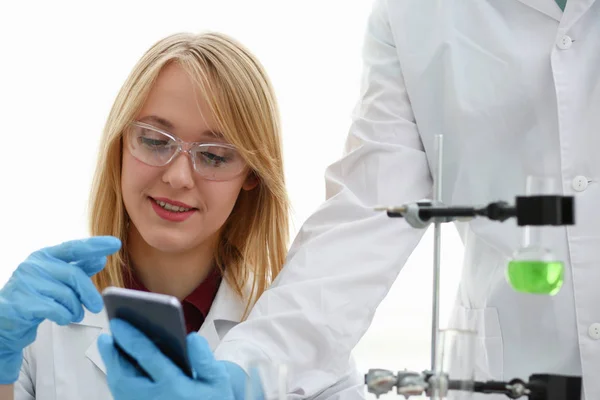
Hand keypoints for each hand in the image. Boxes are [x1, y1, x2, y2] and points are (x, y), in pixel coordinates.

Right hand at [0, 236, 121, 383]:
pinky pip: (55, 309)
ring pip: (66, 295)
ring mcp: (25, 283)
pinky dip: (65, 316)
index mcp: (44, 256)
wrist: (7, 322)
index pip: (74, 247)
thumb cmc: (36, 298)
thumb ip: (78, 269)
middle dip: (89, 292)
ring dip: (76, 308)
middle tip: (97, 306)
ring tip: (74, 314)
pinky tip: (63, 319)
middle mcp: (33, 265)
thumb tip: (100, 259)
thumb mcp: (57, 280)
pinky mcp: (21, 303)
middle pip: (74, 275)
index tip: (115, 243)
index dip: (95, 245)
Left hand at [97, 319, 252, 399]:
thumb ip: (205, 359)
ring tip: (109, 347)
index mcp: (175, 387)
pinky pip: (123, 396)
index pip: (148, 357)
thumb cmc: (213, 399)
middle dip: (112, 355)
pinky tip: (120, 366)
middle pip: (124, 375)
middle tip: (105, 337)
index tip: (118, 323)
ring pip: (120, 388)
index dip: (130, 337)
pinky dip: (118, 380)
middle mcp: (155, 399)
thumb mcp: (218, 380)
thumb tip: (191, 338)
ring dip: (113, 367)